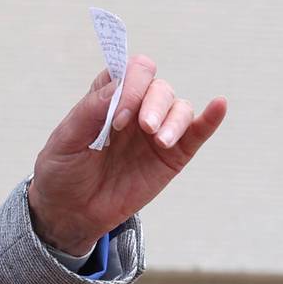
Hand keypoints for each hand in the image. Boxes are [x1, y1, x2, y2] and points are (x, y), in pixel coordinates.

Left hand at [28, 55, 226, 255]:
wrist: (70, 212)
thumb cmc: (63, 171)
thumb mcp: (66, 141)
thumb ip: (90, 111)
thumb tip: (118, 84)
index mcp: (107, 99)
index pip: (130, 71)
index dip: (130, 84)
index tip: (118, 115)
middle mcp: (135, 109)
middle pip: (157, 87)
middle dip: (152, 103)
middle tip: (140, 128)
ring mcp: (155, 131)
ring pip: (178, 107)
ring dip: (173, 119)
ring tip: (159, 141)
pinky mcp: (173, 155)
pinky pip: (197, 131)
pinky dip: (210, 118)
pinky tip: (219, 105)